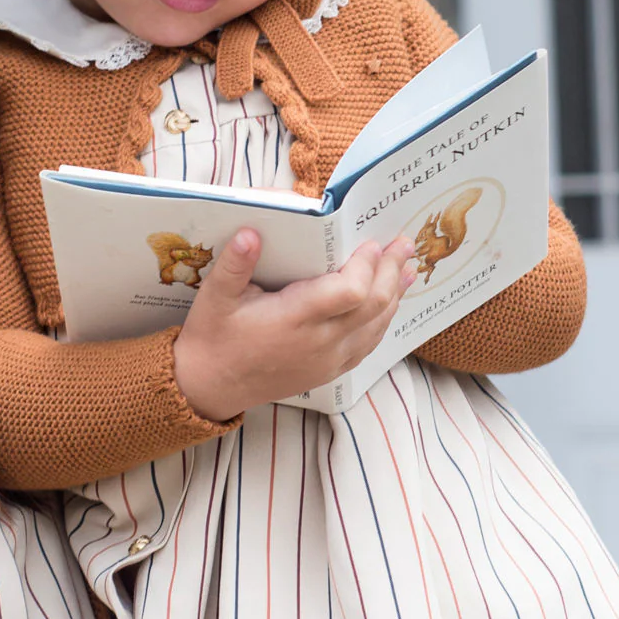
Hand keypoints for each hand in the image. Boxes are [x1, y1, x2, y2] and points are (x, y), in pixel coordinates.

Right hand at [173, 230, 416, 421]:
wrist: (211, 386)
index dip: (366, 266)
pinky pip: (368, 344)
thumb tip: (250, 233)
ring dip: (395, 294)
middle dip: (392, 271)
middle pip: (373, 305)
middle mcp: (319, 342)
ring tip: (406, 267)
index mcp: (293, 319)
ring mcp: (329, 360)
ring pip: (377, 326)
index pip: (349, 292)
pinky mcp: (331, 370)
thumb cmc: (213, 337)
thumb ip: (234, 265)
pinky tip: (390, 302)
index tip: (371, 242)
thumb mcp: (215, 297)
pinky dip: (384, 320)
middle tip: (404, 244)